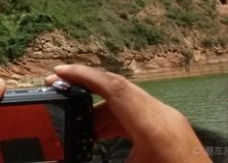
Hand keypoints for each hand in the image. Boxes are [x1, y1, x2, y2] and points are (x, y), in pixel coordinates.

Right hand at [47, 64, 210, 162]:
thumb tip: (64, 160)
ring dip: (99, 108)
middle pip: (118, 88)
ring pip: (126, 101)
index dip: (83, 75)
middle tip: (56, 88)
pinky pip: (137, 113)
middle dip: (85, 86)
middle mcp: (163, 116)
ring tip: (75, 124)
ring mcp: (169, 120)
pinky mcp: (171, 128)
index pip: (115, 87)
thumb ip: (96, 159)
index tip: (57, 72)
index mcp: (153, 127)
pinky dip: (114, 118)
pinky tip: (99, 134)